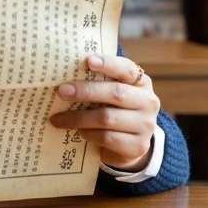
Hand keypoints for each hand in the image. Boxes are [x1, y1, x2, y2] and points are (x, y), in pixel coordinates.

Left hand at [49, 54, 159, 171]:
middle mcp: (148, 102)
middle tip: (62, 91)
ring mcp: (146, 125)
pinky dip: (89, 134)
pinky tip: (78, 132)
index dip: (109, 64)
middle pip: (116, 94)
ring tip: (59, 118)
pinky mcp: (138, 146)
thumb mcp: (111, 93)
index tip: (88, 60)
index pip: (127, 69)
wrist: (130, 144)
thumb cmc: (115, 110)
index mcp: (141, 82)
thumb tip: (65, 74)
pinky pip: (107, 138)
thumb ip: (99, 82)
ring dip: (79, 118)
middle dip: (86, 91)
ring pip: (108, 118)